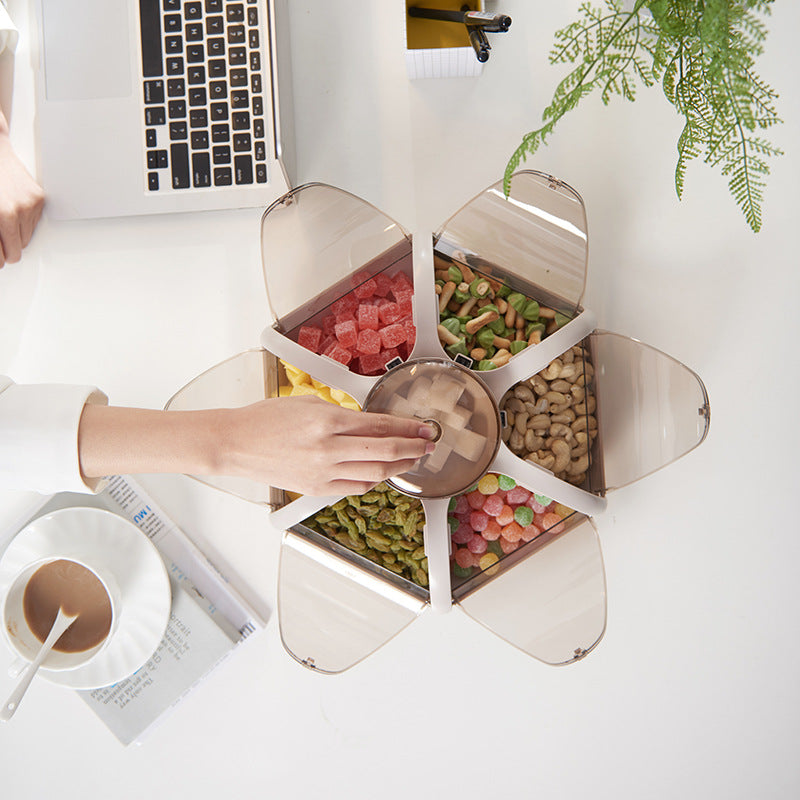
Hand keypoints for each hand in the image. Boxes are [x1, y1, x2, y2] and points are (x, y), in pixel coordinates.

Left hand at [0, 111, 44, 267]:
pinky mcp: (39, 198)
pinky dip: (24, 222)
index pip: (3, 255)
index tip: (0, 261)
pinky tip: (13, 211)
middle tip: (1, 244)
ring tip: (4, 223)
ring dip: (16, 235)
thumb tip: (1, 252)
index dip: (0, 259)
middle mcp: (16, 211)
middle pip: (18, 249)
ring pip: (27, 237)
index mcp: (1, 215)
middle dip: (8, 248)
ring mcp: (30, 205)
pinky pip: (34, 223)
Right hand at [217, 396, 436, 495]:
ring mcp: (323, 472)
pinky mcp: (316, 489)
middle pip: (385, 451)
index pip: (380, 425)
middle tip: (428, 445)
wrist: (236, 443)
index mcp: (328, 420)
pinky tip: (381, 473)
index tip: (424, 428)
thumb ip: (341, 414)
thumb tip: (369, 423)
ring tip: (411, 460)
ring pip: (375, 474)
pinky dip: (373, 480)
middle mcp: (329, 448)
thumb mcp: (308, 402)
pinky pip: (355, 487)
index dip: (408, 428)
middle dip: (413, 448)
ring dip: (399, 467)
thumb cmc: (266, 419)